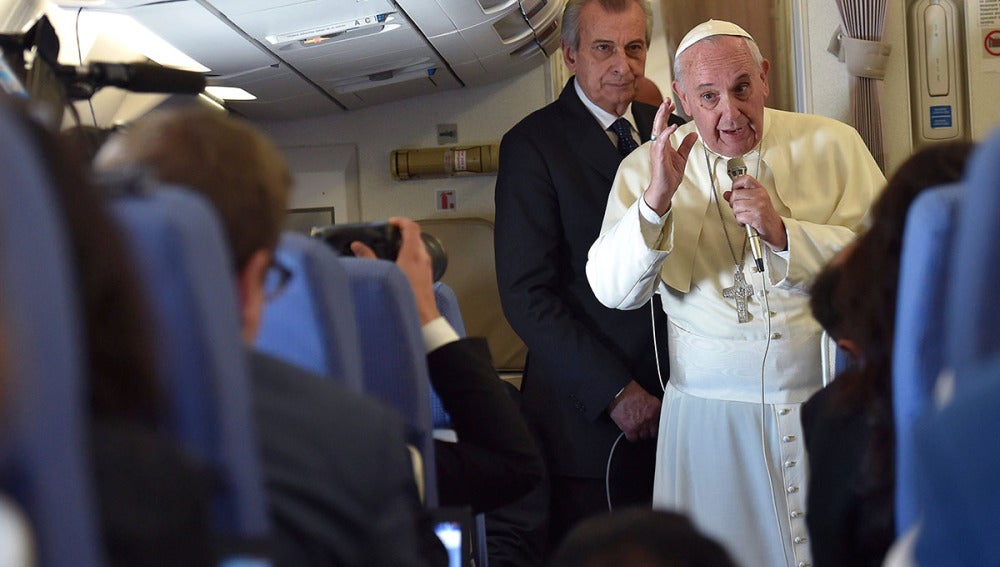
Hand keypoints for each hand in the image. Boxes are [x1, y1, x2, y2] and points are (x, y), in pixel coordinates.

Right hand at [350, 216, 440, 323]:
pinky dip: (410, 256)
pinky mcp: (427, 277)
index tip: (392, 222)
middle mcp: (423, 258)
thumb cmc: (408, 299)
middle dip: (403, 232)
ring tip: (392, 249)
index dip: (401, 221)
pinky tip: (399, 266)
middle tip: (390, 234)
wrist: (423, 319)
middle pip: (416, 236)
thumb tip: (358, 247)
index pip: (412, 228)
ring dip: (407, 245)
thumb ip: (369, 258)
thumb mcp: (385, 275)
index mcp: (413, 254)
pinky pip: (420, 260)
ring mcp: (427, 267)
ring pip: (418, 248)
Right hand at [607, 380, 660, 440]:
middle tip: (643, 428)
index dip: (655, 425)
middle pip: (653, 432)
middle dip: (647, 430)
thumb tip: (653, 415)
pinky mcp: (630, 428)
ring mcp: (641, 424)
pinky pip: (633, 439)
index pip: (660, 423)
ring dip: (639, 434)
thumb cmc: (628, 392)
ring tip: (635, 429)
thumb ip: (652, 408)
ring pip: (643, 436)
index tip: (653, 426)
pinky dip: (631, 437)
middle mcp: (650, 417)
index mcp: (655, 407)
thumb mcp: (646, 396)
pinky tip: (629, 432)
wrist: (617, 392)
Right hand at [643, 99, 697, 215]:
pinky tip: (672, 126)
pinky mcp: (659, 157)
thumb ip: (686, 145)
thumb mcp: (682, 157)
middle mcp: (657, 145)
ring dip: (661, 117)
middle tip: (667, 99)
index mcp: (662, 144)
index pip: (662, 125)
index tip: (671, 104)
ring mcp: (657, 150)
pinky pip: (661, 142)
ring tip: (666, 106)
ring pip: (657, 129)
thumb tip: (693, 135)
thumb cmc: (669, 176)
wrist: (664, 190)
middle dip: (662, 110)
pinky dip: (666, 133)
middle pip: (658, 124)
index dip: (666, 113)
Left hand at [723, 176, 787, 250]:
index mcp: (760, 190)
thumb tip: (727, 194)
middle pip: (735, 194)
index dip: (736, 183)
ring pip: (735, 206)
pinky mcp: (756, 216)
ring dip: (737, 214)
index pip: (745, 179)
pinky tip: (746, 221)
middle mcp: (760, 196)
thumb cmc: (764, 215)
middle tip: (739, 208)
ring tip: (744, 215)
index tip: (734, 189)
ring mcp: (759, 206)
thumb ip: (740, 196)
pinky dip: (740, 221)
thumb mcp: (754, 201)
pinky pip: (739, 217)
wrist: (774, 228)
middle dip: (733, 203)